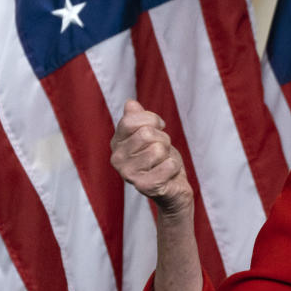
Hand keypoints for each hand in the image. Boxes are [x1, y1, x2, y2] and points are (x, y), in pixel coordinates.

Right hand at [110, 100, 192, 216]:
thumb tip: (130, 103)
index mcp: (116, 143)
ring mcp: (129, 174)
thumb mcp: (150, 134)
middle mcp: (117, 159)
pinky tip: (168, 174)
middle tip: (162, 151)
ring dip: (169, 154)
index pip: (132, 120)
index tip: (159, 128)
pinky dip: (175, 167)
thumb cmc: (161, 159)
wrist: (172, 187)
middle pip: (147, 134)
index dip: (152, 120)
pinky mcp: (145, 187)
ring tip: (163, 163)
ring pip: (159, 149)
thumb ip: (139, 119)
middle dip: (163, 139)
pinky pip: (169, 165)